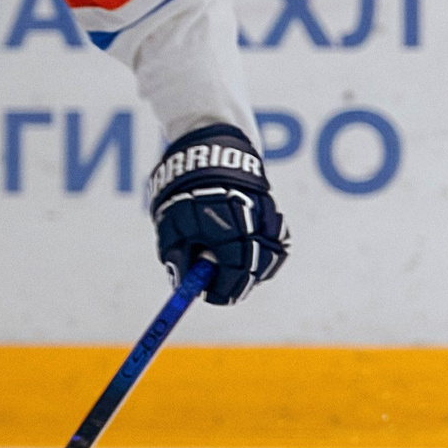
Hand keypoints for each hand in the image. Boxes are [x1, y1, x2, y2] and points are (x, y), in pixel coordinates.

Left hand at [148, 125, 288, 305]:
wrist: (211, 154)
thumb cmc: (185, 192)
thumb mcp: (171, 226)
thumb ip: (177, 258)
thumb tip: (184, 286)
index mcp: (227, 233)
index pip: (231, 279)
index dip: (216, 292)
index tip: (205, 293)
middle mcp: (253, 228)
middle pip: (253, 273)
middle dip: (235, 282)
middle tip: (218, 283)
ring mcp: (268, 220)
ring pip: (270, 260)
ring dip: (252, 267)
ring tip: (232, 261)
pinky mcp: (275, 215)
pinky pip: (277, 243)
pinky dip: (265, 251)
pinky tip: (248, 246)